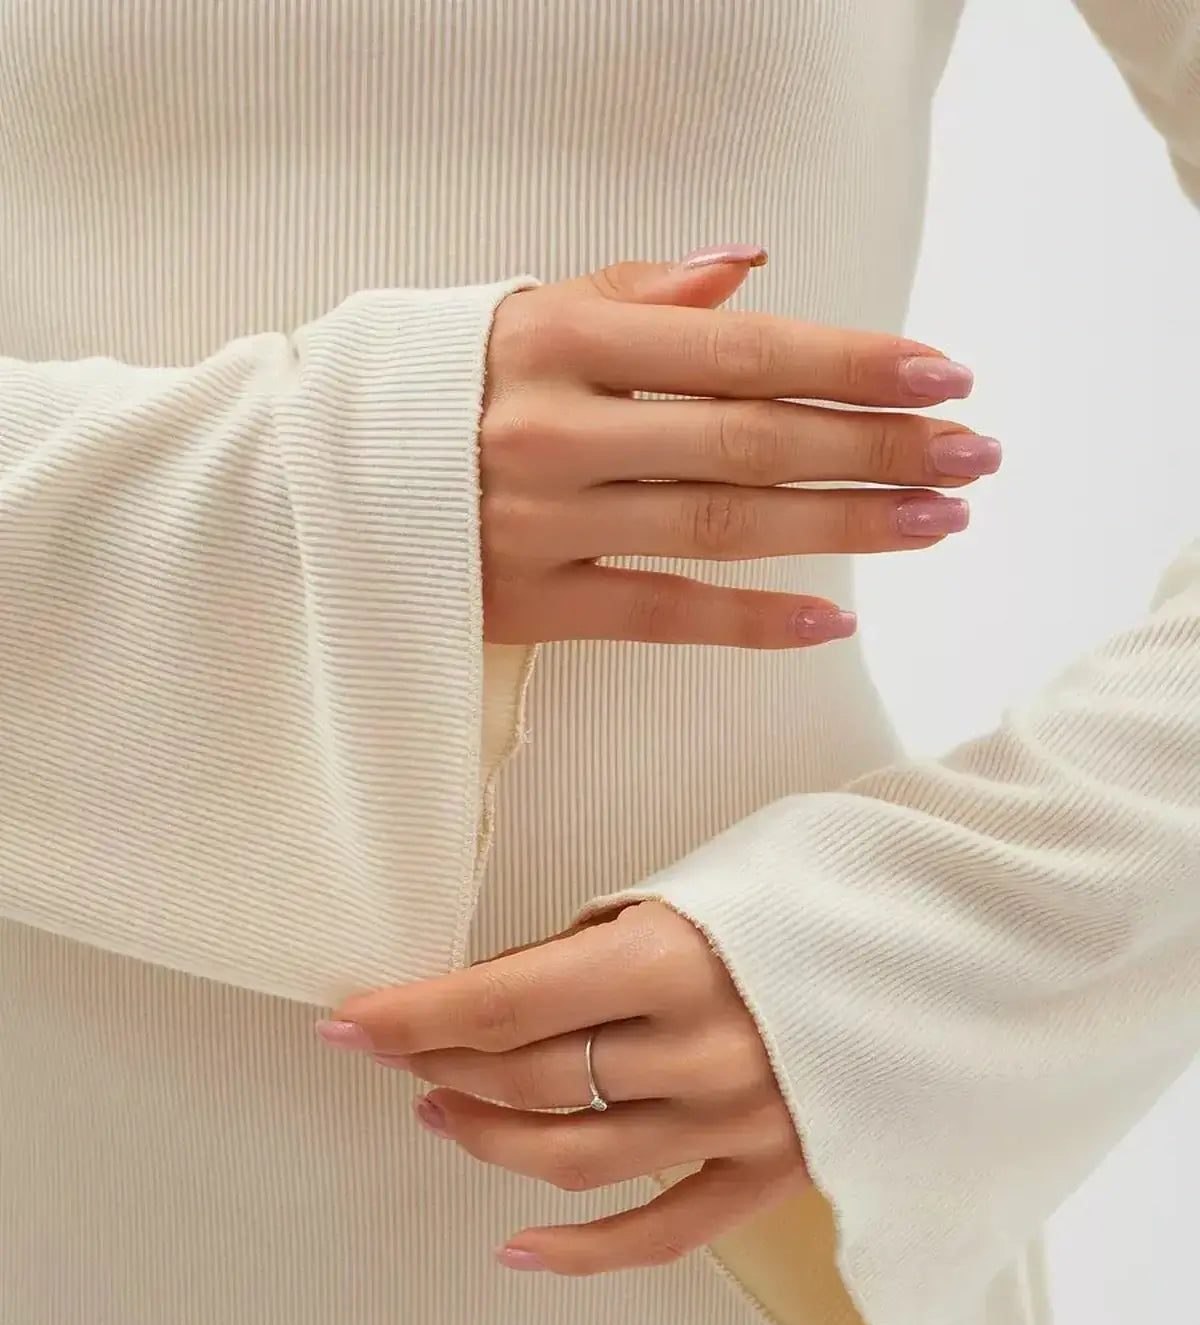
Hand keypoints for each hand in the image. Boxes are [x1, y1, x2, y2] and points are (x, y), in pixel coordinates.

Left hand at [318, 902, 807, 1273]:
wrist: (965, 937)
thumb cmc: (827, 884)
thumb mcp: (708, 878)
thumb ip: (611, 939)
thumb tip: (514, 985)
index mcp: (678, 958)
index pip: (506, 1001)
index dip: (413, 1014)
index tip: (345, 1021)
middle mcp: (701, 1050)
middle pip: (532, 1077)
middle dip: (446, 1063)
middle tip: (401, 1051)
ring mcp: (740, 1121)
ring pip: (576, 1157)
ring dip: (490, 1139)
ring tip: (443, 1115)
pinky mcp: (774, 1171)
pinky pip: (662, 1232)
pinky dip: (583, 1252)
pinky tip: (517, 1250)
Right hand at [480, 243, 997, 649]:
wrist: (304, 482)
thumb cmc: (434, 387)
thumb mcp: (521, 313)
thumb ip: (637, 294)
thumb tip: (752, 271)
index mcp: (558, 338)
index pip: (737, 349)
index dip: (848, 363)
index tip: (943, 374)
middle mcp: (553, 428)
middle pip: (747, 441)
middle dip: (874, 447)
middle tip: (973, 457)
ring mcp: (539, 523)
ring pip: (718, 528)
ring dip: (841, 528)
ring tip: (938, 523)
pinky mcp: (526, 605)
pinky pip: (657, 616)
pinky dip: (749, 622)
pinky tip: (834, 621)